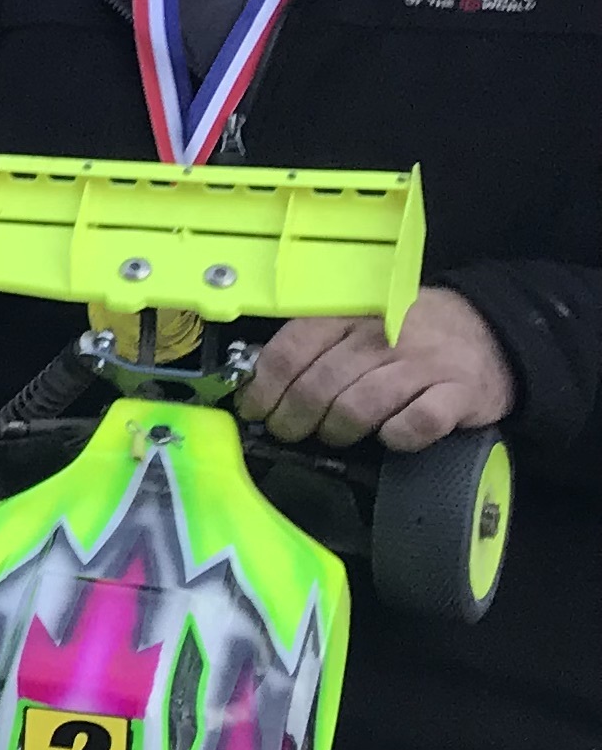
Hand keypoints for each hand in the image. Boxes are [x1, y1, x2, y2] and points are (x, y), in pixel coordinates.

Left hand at [238, 290, 516, 450]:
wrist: (493, 332)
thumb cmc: (409, 332)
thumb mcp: (359, 321)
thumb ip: (315, 345)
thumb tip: (257, 384)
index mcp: (351, 313)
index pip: (291, 350)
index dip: (264, 388)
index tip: (255, 410)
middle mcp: (385, 335)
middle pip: (319, 385)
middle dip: (294, 418)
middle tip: (291, 432)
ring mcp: (424, 363)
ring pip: (359, 407)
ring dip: (338, 430)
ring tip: (335, 435)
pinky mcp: (460, 393)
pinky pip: (416, 424)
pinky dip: (396, 437)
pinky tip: (390, 436)